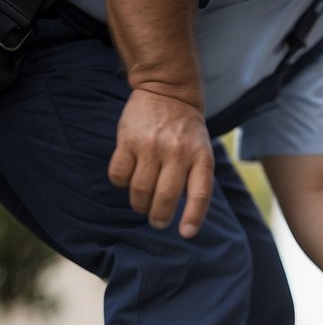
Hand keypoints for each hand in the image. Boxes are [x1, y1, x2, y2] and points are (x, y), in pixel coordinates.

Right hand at [108, 87, 213, 238]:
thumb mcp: (202, 150)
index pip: (200, 195)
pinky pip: (118, 174)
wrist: (167, 91)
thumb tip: (183, 215)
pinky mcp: (128, 139)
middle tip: (157, 222)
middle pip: (166, 197)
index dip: (193, 218)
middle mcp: (178, 153)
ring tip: (142, 206)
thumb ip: (195, 177)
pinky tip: (127, 182)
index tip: (186, 234)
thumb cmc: (187, 131)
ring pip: (140, 190)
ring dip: (139, 205)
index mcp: (201, 158)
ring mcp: (151, 146)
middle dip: (159, 217)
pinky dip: (121, 184)